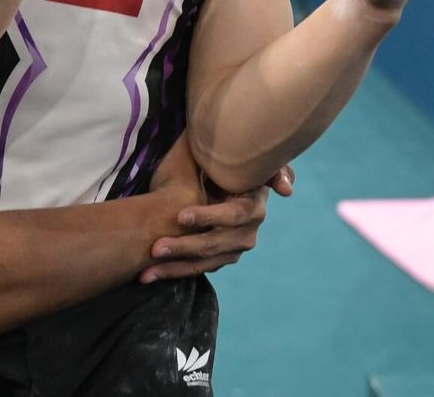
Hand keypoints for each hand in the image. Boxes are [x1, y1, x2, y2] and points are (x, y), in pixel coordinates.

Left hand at [141, 165, 292, 283]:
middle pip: (213, 243)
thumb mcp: (235, 157)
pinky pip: (194, 269)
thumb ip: (263, 164)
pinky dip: (171, 272)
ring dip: (174, 266)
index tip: (181, 217)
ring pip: (202, 261)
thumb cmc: (222, 162)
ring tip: (148, 265)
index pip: (232, 214)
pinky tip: (147, 275)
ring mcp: (233, 249)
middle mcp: (246, 231)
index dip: (208, 216)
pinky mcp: (219, 260)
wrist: (211, 177)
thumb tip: (286, 189)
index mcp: (251, 206)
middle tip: (156, 247)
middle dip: (183, 246)